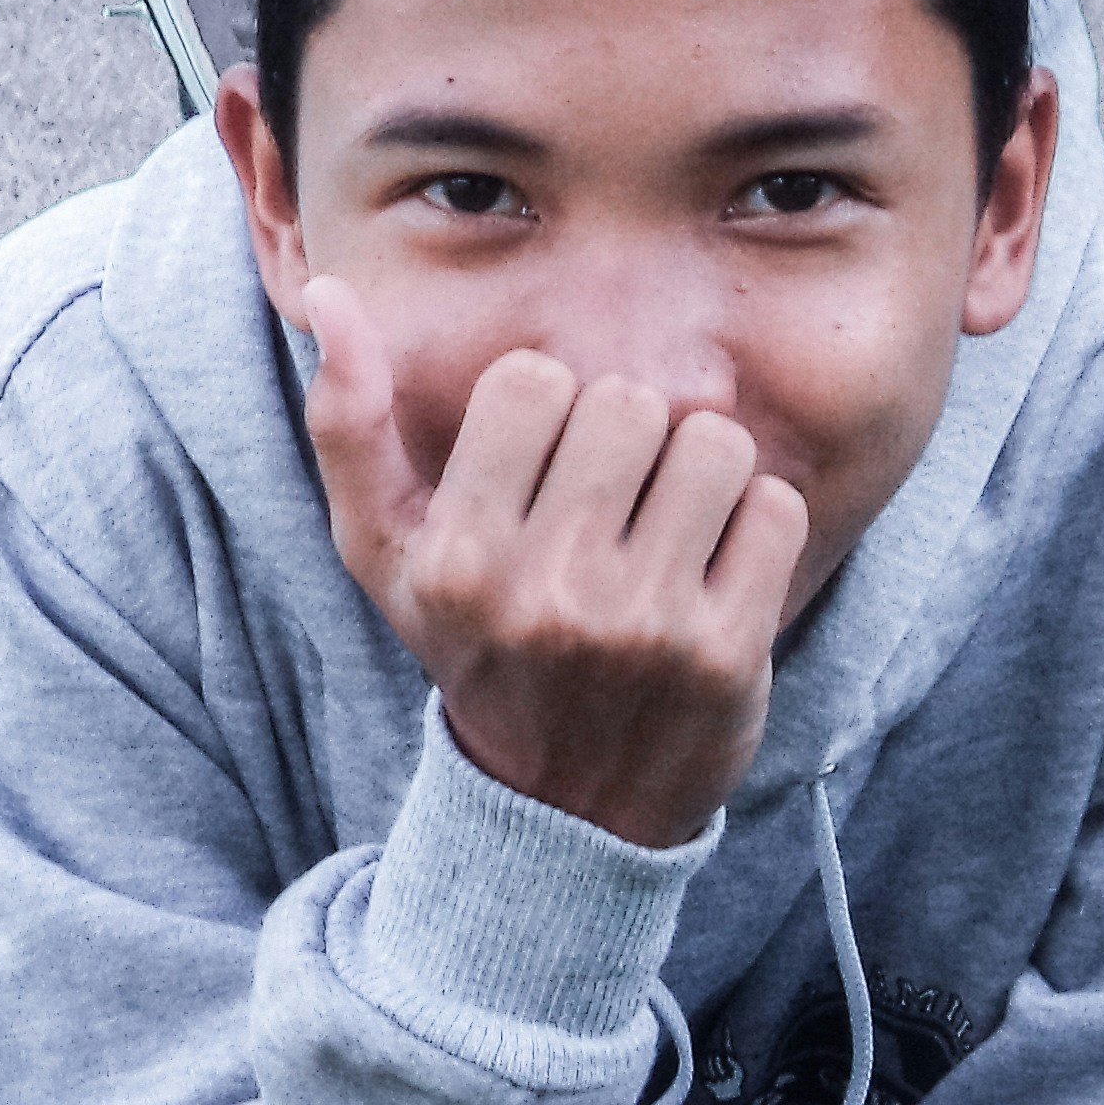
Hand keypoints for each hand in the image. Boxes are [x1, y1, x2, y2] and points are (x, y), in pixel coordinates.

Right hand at [303, 277, 808, 848]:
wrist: (568, 810)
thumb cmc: (475, 647)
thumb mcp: (384, 554)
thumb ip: (348, 424)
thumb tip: (329, 293)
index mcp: (454, 559)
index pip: (531, 380)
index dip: (549, 411)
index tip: (543, 471)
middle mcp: (542, 593)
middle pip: (629, 402)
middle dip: (631, 438)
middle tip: (615, 503)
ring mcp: (639, 628)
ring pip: (713, 443)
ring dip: (701, 474)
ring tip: (668, 531)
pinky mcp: (725, 655)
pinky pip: (774, 508)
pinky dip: (756, 527)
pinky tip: (714, 572)